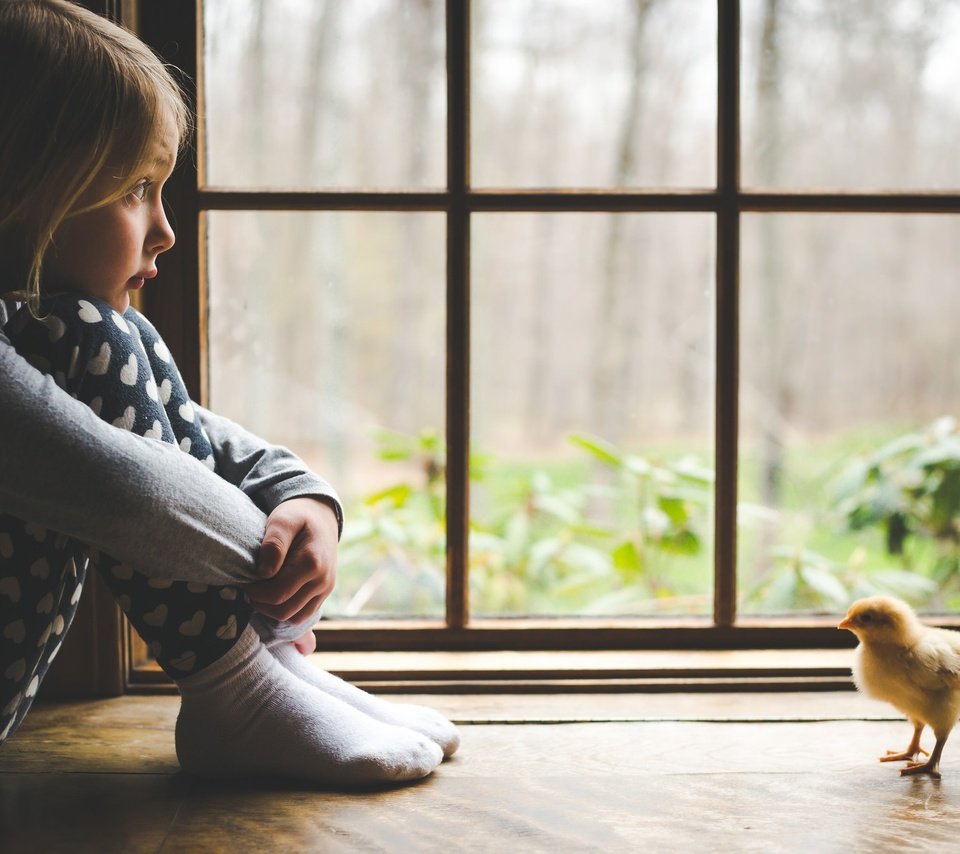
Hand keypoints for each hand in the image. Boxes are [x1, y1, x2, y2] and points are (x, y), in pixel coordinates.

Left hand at [245, 497, 338, 624]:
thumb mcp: (282, 519)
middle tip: (250, 587)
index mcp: (312, 563)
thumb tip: (264, 572)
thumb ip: (274, 543)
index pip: (276, 594)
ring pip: (293, 618)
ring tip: (262, 590)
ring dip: (272, 610)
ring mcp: (325, 590)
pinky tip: (275, 594)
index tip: (245, 579)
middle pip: (283, 611)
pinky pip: (302, 615)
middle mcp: (322, 581)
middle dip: (261, 603)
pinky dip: (286, 611)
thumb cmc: (297, 515)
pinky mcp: (323, 594)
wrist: (321, 516)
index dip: (254, 592)